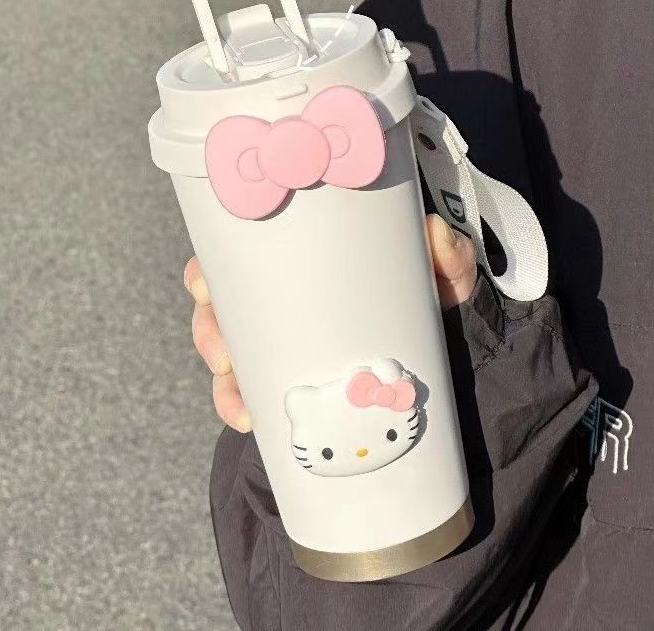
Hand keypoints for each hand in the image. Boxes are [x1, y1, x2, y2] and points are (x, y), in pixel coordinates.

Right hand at [184, 214, 476, 432]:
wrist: (449, 350)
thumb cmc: (434, 297)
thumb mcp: (442, 274)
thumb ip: (447, 254)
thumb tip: (435, 234)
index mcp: (305, 259)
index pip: (239, 253)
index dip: (209, 270)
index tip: (204, 288)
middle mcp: (284, 295)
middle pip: (221, 306)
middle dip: (210, 331)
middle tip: (223, 354)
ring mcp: (285, 338)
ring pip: (229, 351)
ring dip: (223, 377)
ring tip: (239, 402)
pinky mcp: (292, 374)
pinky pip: (252, 389)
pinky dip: (242, 405)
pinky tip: (249, 420)